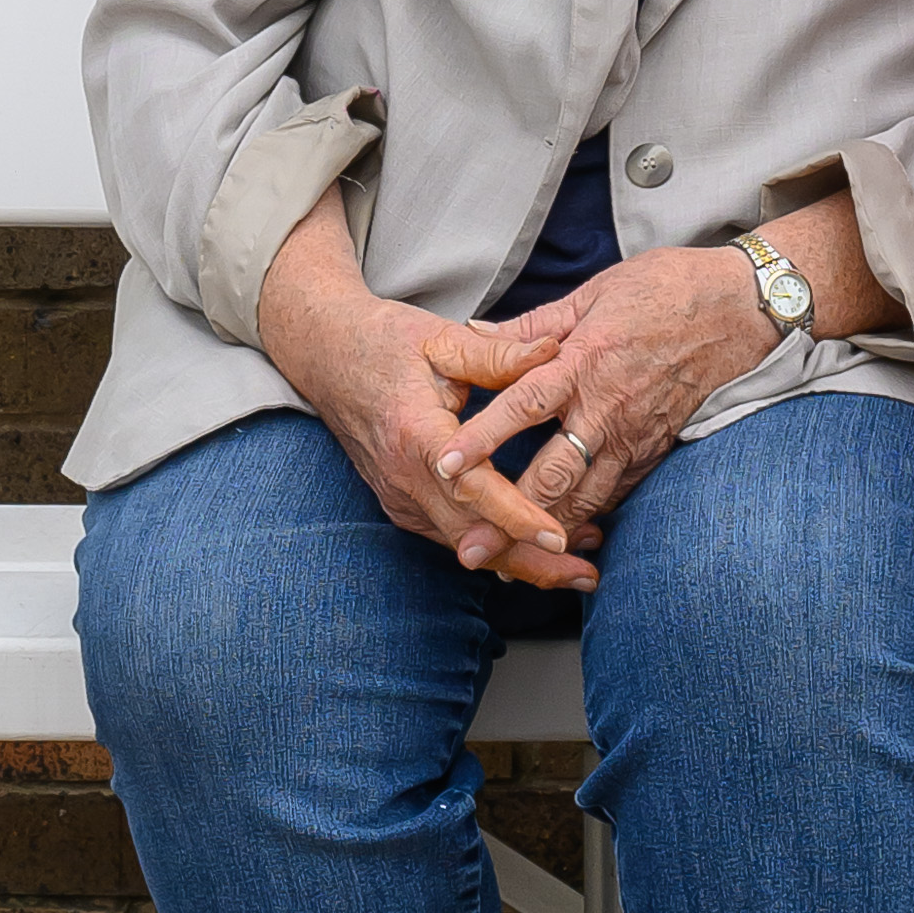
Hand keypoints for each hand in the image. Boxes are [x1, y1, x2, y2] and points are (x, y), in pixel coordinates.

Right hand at [252, 197, 601, 588]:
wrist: (326, 354)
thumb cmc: (386, 340)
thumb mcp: (443, 338)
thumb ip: (500, 354)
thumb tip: (555, 351)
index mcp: (415, 435)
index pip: (471, 489)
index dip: (516, 517)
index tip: (559, 538)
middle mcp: (404, 479)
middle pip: (472, 538)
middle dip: (531, 562)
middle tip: (587, 574)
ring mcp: (399, 499)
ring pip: (464, 547)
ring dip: (519, 562)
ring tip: (576, 568)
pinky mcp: (401, 506)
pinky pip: (451, 537)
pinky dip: (492, 548)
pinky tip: (532, 549)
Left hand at [429, 242, 771, 550]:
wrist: (742, 310)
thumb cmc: (667, 289)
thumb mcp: (595, 292)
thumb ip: (534, 325)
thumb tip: (476, 332)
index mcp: (584, 361)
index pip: (522, 405)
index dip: (482, 438)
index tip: (446, 466)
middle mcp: (606, 409)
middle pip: (550, 475)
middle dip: (507, 516)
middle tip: (470, 549)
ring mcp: (635, 437)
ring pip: (584, 500)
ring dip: (545, 533)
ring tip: (509, 565)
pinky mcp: (656, 452)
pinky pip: (615, 496)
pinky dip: (587, 521)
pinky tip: (562, 540)